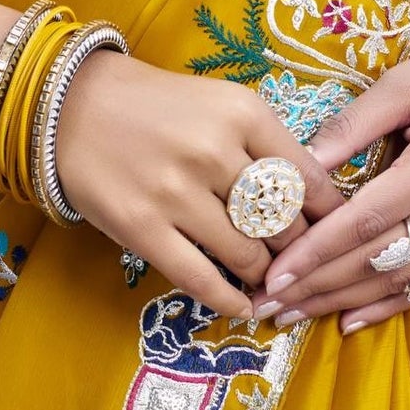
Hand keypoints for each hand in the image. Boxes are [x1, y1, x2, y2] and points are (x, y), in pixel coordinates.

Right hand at [56, 53, 343, 319]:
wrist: (73, 106)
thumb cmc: (159, 105)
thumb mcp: (222, 104)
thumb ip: (267, 147)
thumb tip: (317, 203)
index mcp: (244, 113)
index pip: (309, 180)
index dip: (329, 218)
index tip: (336, 236)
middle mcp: (216, 152)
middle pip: (284, 224)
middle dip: (298, 251)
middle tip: (301, 265)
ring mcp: (177, 194)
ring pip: (248, 257)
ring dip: (264, 276)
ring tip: (268, 281)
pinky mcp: (143, 229)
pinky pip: (201, 280)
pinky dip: (229, 300)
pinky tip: (242, 305)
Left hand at [252, 8, 409, 333]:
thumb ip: (356, 123)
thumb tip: (300, 163)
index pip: (365, 222)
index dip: (316, 254)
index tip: (274, 275)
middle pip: (378, 260)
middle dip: (318, 287)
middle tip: (268, 306)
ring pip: (401, 279)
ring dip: (344, 301)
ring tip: (295, 315)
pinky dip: (389, 303)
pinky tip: (351, 318)